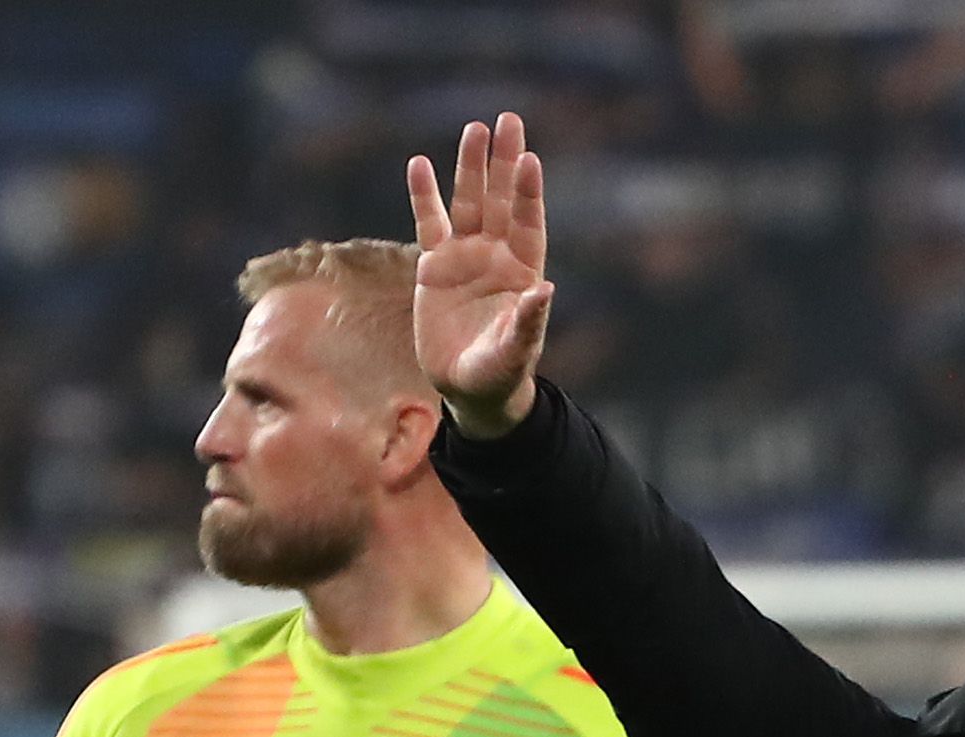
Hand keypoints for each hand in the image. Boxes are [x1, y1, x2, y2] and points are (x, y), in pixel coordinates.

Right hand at [408, 112, 552, 438]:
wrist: (470, 389)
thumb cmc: (500, 373)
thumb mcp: (514, 352)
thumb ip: (528, 322)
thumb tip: (545, 290)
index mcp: (522, 271)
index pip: (527, 222)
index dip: (527, 193)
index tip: (529, 159)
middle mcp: (496, 256)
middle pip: (500, 200)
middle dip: (503, 162)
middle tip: (508, 120)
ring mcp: (466, 257)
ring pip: (468, 203)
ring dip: (470, 168)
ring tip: (474, 129)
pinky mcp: (435, 266)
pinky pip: (429, 223)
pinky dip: (424, 195)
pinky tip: (419, 164)